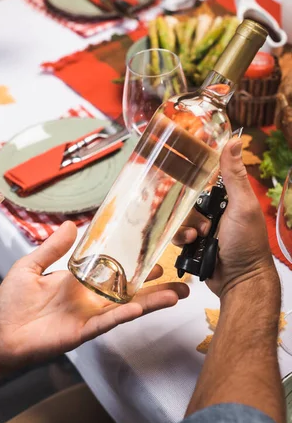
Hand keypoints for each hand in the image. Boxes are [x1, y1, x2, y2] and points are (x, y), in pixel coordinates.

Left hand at [0, 222, 188, 373]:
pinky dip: (125, 314)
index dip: (133, 263)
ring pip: (125, 306)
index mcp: (77, 281)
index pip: (111, 270)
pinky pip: (107, 322)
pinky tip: (142, 307)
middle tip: (180, 278)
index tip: (153, 252)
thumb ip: (52, 248)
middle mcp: (88, 298)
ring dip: (150, 301)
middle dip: (153, 285)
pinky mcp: (81, 331)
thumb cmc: (11, 302)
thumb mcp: (30, 266)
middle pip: (127, 290)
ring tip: (177, 293)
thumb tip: (71, 225)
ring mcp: (87, 315)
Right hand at [172, 139, 276, 297]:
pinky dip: (180, 238)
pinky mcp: (193, 243)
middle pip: (187, 197)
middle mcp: (215, 210)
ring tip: (199, 236)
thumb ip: (234, 175)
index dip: (192, 174)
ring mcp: (203, 227)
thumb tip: (233, 141)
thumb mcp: (242, 205)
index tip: (178, 169)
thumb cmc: (247, 244)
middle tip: (199, 219)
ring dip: (186, 226)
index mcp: (228, 197)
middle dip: (188, 209)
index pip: (205, 177)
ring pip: (179, 216)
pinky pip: (176, 234)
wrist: (239, 281)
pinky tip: (191, 243)